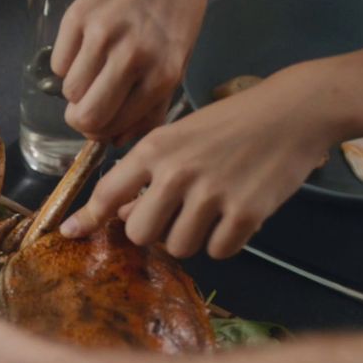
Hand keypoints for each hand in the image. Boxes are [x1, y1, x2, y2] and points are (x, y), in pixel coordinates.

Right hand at [51, 0, 213, 143]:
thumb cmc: (178, 9)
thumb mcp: (178, 62)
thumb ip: (151, 105)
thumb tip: (117, 140)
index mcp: (162, 75)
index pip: (114, 128)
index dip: (104, 133)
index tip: (104, 126)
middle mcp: (132, 57)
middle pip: (84, 116)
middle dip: (82, 120)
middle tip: (89, 108)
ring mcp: (102, 35)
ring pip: (68, 91)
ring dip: (77, 88)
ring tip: (94, 70)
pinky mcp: (78, 16)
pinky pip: (58, 62)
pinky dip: (68, 63)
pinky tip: (87, 46)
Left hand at [61, 74, 338, 256]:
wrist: (293, 111)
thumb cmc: (232, 122)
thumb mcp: (181, 135)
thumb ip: (149, 173)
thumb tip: (123, 215)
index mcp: (156, 149)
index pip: (108, 192)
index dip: (87, 217)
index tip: (70, 231)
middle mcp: (178, 173)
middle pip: (141, 234)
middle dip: (154, 231)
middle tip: (174, 215)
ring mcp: (212, 194)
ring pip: (179, 246)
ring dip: (191, 237)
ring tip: (210, 210)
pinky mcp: (246, 213)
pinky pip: (218, 252)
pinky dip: (224, 242)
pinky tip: (235, 215)